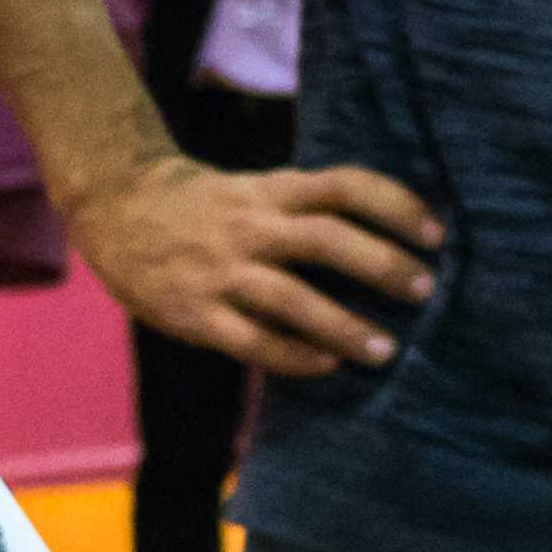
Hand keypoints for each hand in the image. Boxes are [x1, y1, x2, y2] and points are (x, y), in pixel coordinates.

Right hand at [73, 157, 440, 378]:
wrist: (116, 206)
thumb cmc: (204, 206)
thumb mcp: (255, 188)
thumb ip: (305, 209)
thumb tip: (383, 241)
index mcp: (272, 190)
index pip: (345, 186)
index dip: (396, 206)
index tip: (436, 234)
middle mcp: (250, 225)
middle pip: (327, 239)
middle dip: (382, 266)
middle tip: (425, 291)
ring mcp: (220, 271)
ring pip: (293, 298)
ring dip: (345, 326)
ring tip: (385, 350)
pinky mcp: (194, 313)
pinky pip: (252, 340)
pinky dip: (294, 355)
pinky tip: (326, 365)